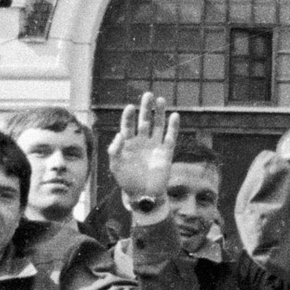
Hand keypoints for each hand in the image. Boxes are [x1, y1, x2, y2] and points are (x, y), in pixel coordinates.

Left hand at [108, 92, 178, 207]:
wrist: (143, 194)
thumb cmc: (127, 180)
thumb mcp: (116, 165)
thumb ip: (115, 150)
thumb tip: (119, 135)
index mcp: (128, 143)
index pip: (128, 125)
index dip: (129, 116)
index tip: (130, 107)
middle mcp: (142, 141)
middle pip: (144, 121)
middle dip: (146, 108)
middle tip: (148, 95)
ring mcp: (154, 146)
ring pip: (158, 125)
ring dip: (159, 113)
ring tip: (161, 100)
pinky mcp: (166, 152)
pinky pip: (170, 137)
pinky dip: (173, 127)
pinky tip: (175, 116)